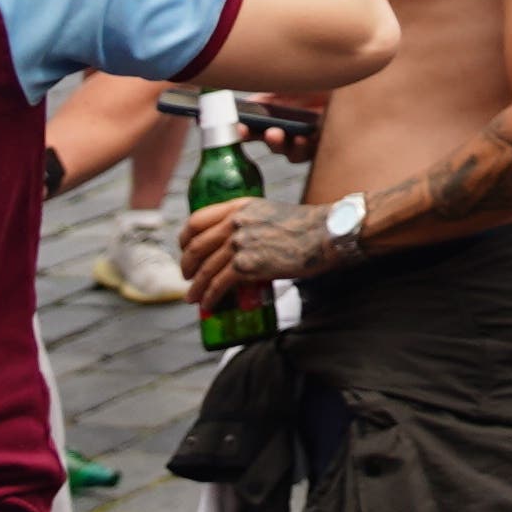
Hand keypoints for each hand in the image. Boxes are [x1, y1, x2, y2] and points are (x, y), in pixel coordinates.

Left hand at [182, 196, 333, 304]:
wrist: (327, 234)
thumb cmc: (306, 226)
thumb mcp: (271, 213)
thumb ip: (251, 223)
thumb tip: (238, 245)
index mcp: (240, 206)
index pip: (196, 220)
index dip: (184, 239)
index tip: (185, 250)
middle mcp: (236, 222)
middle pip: (195, 246)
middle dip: (186, 266)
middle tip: (188, 277)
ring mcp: (240, 243)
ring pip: (205, 269)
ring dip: (195, 288)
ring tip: (193, 298)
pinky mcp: (247, 265)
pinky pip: (218, 285)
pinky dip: (210, 297)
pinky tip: (208, 305)